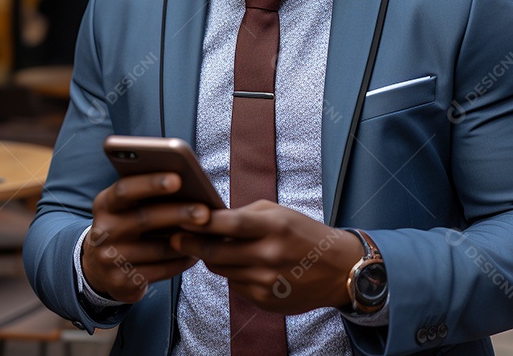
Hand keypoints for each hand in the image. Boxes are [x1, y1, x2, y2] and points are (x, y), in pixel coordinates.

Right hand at [81, 172, 210, 302]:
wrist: (100, 268)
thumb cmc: (126, 227)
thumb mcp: (126, 208)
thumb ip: (147, 196)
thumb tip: (189, 186)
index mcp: (104, 204)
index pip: (124, 189)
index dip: (150, 183)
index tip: (178, 178)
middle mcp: (103, 231)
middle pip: (144, 219)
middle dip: (177, 213)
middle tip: (205, 212)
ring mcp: (109, 259)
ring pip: (157, 249)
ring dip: (187, 242)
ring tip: (209, 235)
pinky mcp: (121, 282)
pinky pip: (160, 271)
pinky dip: (181, 262)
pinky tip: (195, 254)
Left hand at [170, 201, 361, 314]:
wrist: (338, 270)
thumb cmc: (304, 234)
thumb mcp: (279, 213)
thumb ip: (245, 214)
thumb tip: (209, 219)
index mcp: (274, 227)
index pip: (228, 223)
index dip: (200, 222)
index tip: (180, 218)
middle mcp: (269, 256)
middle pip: (216, 252)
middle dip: (191, 244)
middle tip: (174, 237)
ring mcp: (266, 282)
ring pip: (221, 269)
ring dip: (211, 257)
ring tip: (207, 247)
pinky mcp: (264, 300)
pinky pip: (234, 284)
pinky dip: (231, 273)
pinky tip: (240, 264)